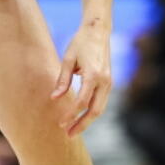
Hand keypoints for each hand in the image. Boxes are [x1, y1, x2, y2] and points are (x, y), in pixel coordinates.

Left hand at [51, 21, 111, 136]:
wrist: (98, 30)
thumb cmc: (80, 42)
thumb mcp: (67, 59)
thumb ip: (62, 80)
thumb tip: (54, 98)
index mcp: (94, 75)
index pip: (82, 103)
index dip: (70, 115)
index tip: (60, 123)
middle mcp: (105, 81)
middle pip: (95, 111)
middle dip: (82, 124)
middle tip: (68, 135)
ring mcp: (109, 81)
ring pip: (100, 108)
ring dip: (87, 120)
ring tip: (73, 129)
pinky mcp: (109, 81)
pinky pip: (102, 101)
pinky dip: (92, 111)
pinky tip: (81, 116)